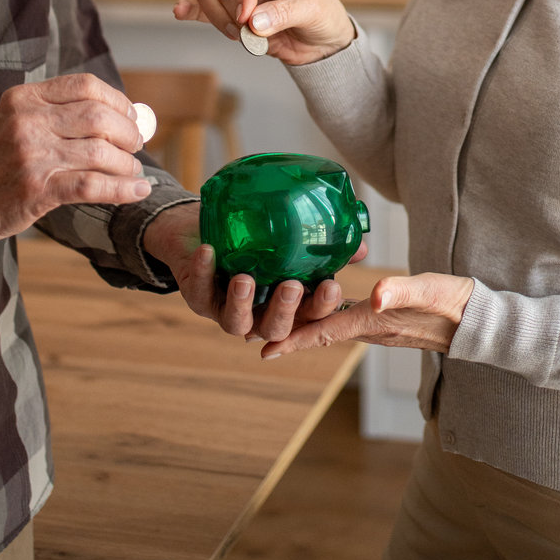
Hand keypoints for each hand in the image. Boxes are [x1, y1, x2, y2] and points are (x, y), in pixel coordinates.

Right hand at [0, 74, 149, 267]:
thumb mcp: (15, 122)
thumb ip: (56, 113)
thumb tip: (119, 115)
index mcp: (23, 98)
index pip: (84, 86)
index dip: (116, 100)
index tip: (129, 116)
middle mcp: (27, 121)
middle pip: (98, 116)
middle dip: (127, 132)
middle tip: (136, 145)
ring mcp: (32, 155)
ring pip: (100, 151)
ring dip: (126, 163)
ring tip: (132, 170)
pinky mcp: (37, 189)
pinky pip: (92, 185)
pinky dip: (122, 188)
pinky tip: (137, 190)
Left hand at [142, 201, 354, 339]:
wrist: (201, 231)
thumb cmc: (252, 238)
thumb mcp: (289, 240)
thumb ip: (324, 247)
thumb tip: (360, 247)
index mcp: (285, 305)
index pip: (309, 315)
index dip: (321, 307)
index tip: (331, 286)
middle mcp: (258, 313)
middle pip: (275, 327)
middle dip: (284, 310)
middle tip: (291, 286)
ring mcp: (227, 308)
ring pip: (236, 322)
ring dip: (241, 303)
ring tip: (245, 278)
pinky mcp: (198, 297)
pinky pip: (198, 290)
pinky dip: (202, 271)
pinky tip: (208, 251)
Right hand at [172, 0, 355, 65]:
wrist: (322, 42)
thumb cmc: (322, 17)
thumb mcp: (312, 11)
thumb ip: (284, 14)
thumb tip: (253, 23)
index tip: (247, 19)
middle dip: (230, 14)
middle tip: (245, 32)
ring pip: (211, 0)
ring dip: (218, 21)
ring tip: (238, 36)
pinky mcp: (233, 16)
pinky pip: (207, 11)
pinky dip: (193, 12)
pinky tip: (179, 12)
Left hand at [259, 272, 474, 360]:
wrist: (478, 320)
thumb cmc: (456, 302)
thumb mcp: (431, 290)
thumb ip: (402, 291)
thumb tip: (373, 294)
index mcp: (376, 321)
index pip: (326, 331)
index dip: (293, 339)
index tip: (262, 349)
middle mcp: (371, 327)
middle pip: (319, 332)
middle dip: (286, 333)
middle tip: (249, 331)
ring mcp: (377, 326)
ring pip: (329, 327)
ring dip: (300, 325)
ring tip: (269, 318)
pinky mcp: (383, 318)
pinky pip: (344, 319)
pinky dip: (322, 314)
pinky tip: (312, 300)